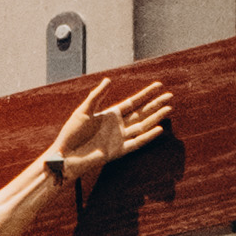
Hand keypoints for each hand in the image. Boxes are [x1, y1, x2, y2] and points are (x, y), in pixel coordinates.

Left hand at [48, 74, 168, 181]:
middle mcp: (117, 126)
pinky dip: (147, 136)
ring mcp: (119, 138)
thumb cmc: (71, 134)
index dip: (146, 94)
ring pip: (142, 126)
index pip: (133, 102)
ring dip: (155, 118)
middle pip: (141, 113)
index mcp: (110, 115)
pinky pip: (136, 143)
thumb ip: (97, 96)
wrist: (65, 155)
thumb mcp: (83, 111)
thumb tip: (108, 80)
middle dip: (155, 104)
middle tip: (170, 96)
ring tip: (168, 108)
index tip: (159, 85)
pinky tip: (159, 129)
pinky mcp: (118, 151)